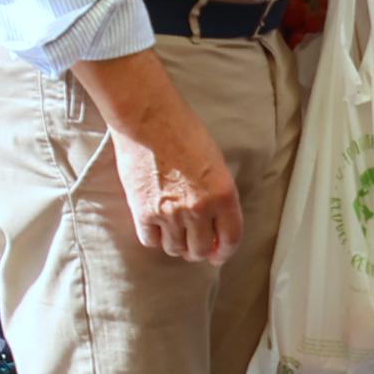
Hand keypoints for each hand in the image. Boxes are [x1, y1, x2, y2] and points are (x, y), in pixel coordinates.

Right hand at [71, 52, 242, 265]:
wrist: (148, 120)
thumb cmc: (184, 133)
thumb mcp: (216, 164)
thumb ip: (218, 196)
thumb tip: (216, 223)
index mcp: (224, 195)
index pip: (230, 239)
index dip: (224, 252)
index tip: (218, 254)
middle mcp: (199, 209)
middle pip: (200, 249)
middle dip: (199, 250)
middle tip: (195, 245)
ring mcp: (169, 213)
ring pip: (175, 249)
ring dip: (177, 245)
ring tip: (176, 234)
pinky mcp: (142, 212)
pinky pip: (151, 240)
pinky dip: (155, 238)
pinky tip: (157, 228)